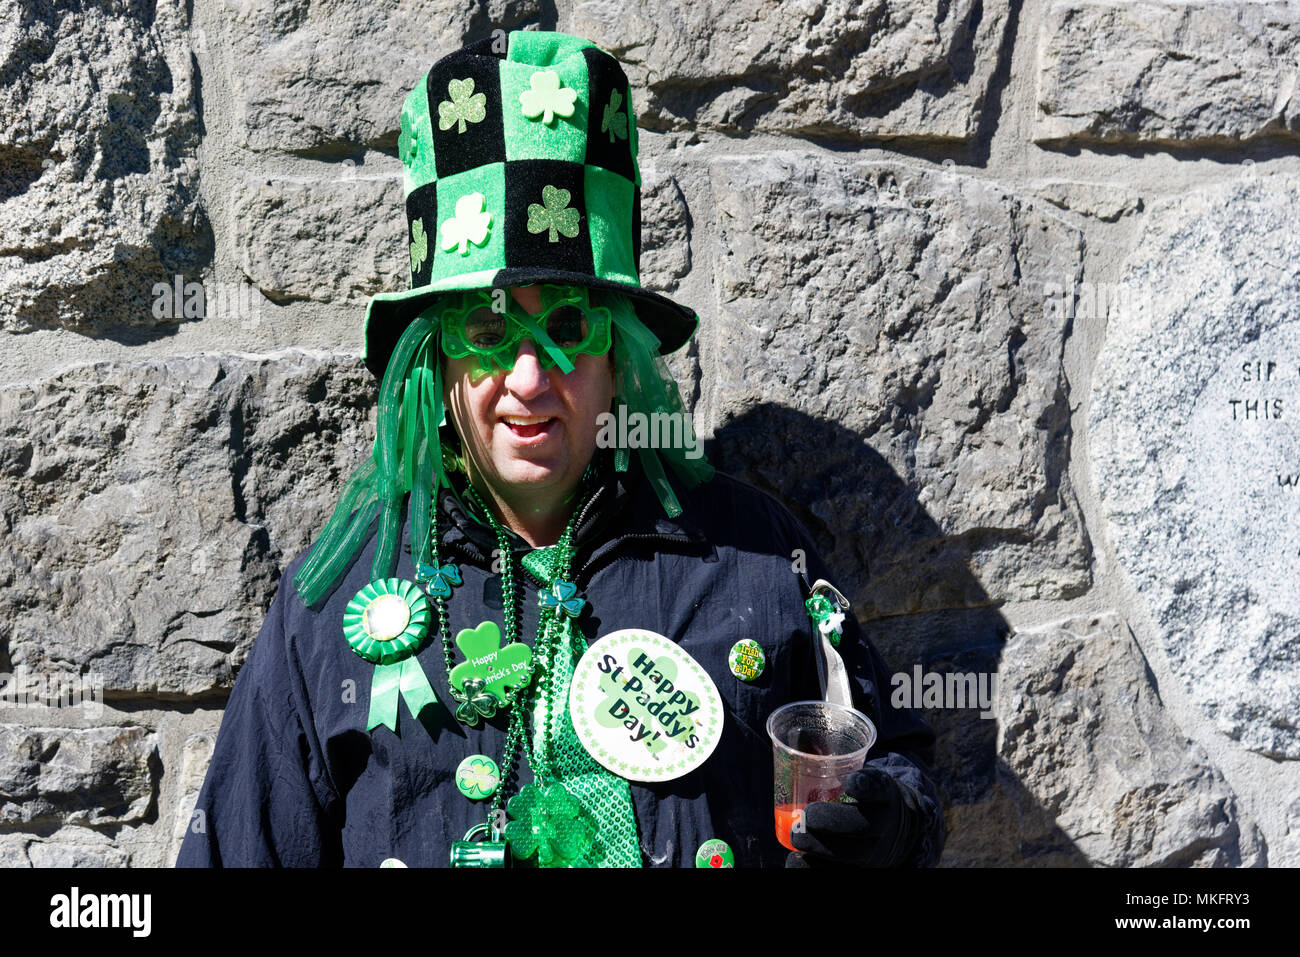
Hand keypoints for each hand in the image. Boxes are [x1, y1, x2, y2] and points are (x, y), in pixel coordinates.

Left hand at [785, 766, 923, 867]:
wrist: (894, 830)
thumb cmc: (863, 796)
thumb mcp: (858, 773)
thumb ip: (828, 755)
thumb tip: (795, 733)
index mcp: (885, 794)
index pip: (880, 788)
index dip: (868, 786)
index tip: (851, 781)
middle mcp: (884, 824)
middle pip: (862, 825)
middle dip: (832, 821)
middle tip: (807, 816)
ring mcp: (874, 851)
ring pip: (851, 854)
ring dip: (820, 847)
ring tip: (796, 836)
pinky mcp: (861, 869)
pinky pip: (839, 872)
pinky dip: (815, 868)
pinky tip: (795, 861)